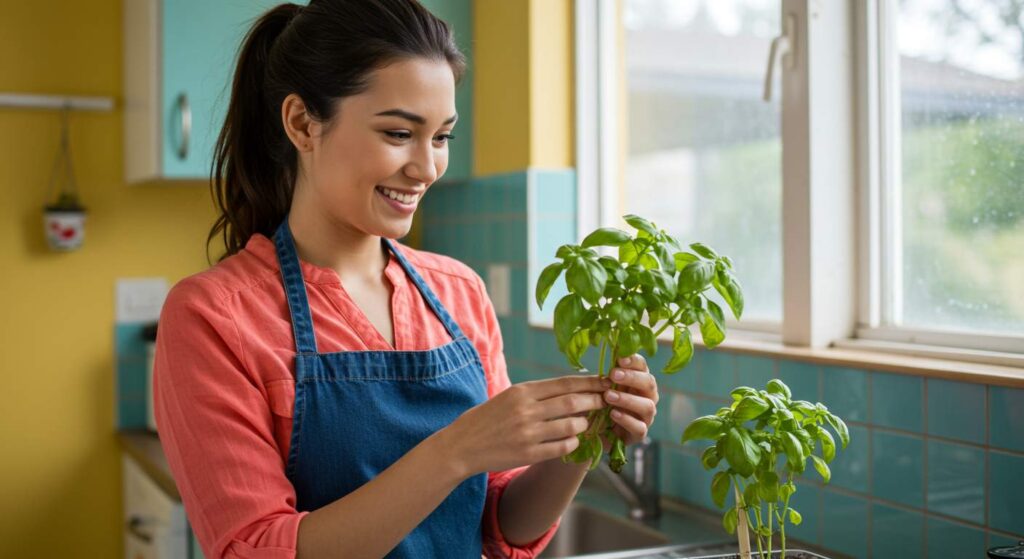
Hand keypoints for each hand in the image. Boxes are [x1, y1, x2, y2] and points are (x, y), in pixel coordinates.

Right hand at [438, 375, 607, 477]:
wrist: (461, 446)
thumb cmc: (486, 418)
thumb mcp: (508, 397)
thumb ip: (535, 393)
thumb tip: (569, 388)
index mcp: (522, 391)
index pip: (565, 383)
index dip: (590, 382)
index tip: (605, 382)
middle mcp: (527, 410)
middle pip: (573, 401)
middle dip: (595, 401)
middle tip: (606, 401)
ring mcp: (528, 433)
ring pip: (571, 425)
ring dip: (584, 424)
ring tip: (586, 423)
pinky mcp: (528, 454)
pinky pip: (562, 447)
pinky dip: (573, 443)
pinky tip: (573, 440)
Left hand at [601, 354, 658, 446]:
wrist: (600, 431)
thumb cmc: (604, 402)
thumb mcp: (604, 386)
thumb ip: (609, 375)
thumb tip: (608, 354)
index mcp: (640, 381)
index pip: (643, 366)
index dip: (633, 360)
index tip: (619, 358)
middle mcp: (648, 397)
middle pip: (649, 383)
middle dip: (632, 377)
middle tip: (614, 374)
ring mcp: (646, 416)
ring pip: (647, 406)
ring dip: (628, 399)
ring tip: (609, 396)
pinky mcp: (640, 433)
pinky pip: (639, 427)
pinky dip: (626, 420)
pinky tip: (613, 414)